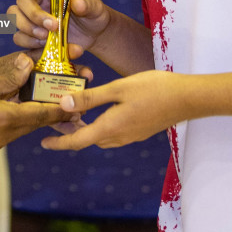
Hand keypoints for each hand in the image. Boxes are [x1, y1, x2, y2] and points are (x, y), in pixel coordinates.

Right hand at [0, 52, 72, 154]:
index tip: (77, 103)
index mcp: (6, 120)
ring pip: (21, 128)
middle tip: (64, 101)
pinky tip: (10, 109)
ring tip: (38, 101)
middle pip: (34, 123)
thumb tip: (28, 64)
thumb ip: (7, 75)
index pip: (42, 114)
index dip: (61, 109)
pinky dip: (14, 120)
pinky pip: (7, 132)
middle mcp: (4, 137)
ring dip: (30, 115)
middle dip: (48, 111)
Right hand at [8, 0, 113, 59]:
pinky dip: (31, 44)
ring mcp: (31, 16)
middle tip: (52, 26)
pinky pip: (19, 37)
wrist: (94, 35)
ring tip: (47, 38)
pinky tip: (47, 46)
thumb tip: (77, 4)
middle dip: (33, 15)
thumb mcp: (95, 7)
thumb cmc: (92, 14)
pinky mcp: (31, 34)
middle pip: (21, 0)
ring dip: (28, 29)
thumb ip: (87, 3)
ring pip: (15, 17)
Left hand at [41, 70, 189, 150]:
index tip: (43, 143)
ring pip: (100, 137)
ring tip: (76, 111)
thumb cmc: (154, 89)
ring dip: (86, 129)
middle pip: (87, 140)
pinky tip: (100, 110)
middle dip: (70, 132)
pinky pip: (112, 133)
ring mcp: (131, 136)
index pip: (77, 142)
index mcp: (110, 127)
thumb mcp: (119, 88)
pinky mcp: (139, 131)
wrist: (188, 99)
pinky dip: (100, 126)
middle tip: (57, 117)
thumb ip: (91, 97)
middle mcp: (119, 137)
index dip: (58, 143)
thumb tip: (64, 104)